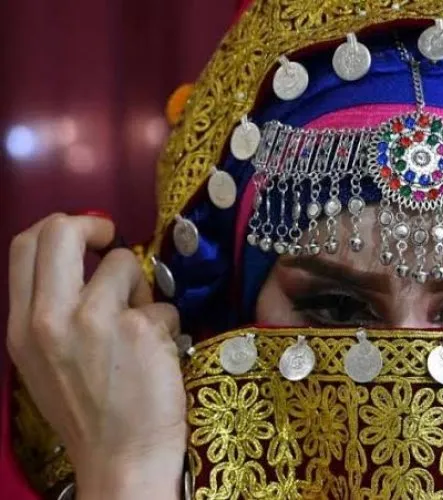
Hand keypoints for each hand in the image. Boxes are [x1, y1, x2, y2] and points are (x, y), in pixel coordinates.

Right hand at [6, 214, 184, 499]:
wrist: (121, 458)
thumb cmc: (89, 411)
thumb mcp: (45, 360)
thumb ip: (55, 309)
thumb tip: (87, 261)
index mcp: (23, 326)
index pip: (24, 245)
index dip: (60, 226)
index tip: (87, 236)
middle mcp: (50, 318)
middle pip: (61, 230)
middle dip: (94, 225)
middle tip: (112, 242)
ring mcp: (95, 321)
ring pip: (126, 264)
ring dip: (141, 290)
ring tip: (141, 327)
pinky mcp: (140, 329)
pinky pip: (162, 303)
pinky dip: (166, 323)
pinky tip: (159, 354)